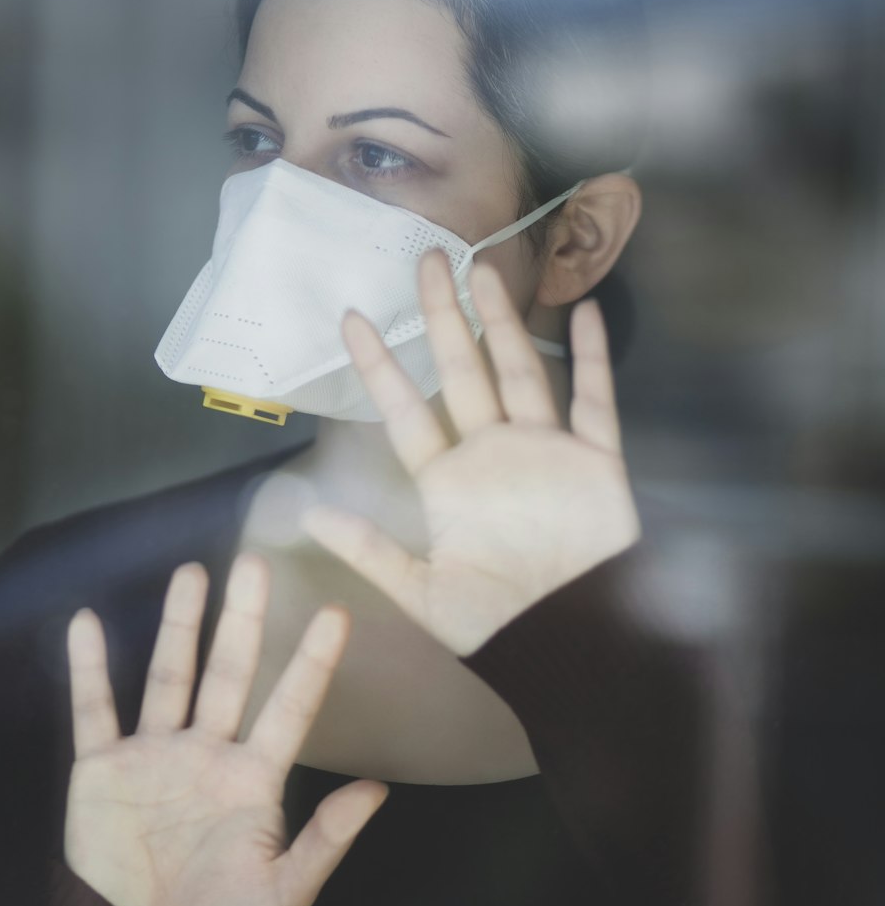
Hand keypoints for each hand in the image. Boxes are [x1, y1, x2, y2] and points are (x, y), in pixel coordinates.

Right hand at [64, 555, 388, 905]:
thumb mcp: (283, 894)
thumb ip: (326, 842)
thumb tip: (378, 790)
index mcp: (253, 780)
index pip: (290, 708)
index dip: (312, 662)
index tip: (337, 614)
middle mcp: (207, 754)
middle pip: (229, 673)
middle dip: (243, 620)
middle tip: (257, 562)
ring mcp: (154, 757)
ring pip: (169, 676)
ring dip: (179, 626)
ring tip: (192, 573)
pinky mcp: (102, 771)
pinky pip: (94, 710)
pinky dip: (88, 669)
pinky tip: (86, 623)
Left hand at [303, 251, 640, 655]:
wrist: (571, 646)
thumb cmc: (499, 625)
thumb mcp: (423, 594)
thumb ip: (372, 551)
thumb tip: (310, 514)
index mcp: (448, 483)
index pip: (406, 412)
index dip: (380, 367)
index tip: (352, 320)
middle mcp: (493, 455)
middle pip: (462, 372)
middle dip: (443, 318)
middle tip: (426, 259)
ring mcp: (546, 452)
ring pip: (520, 373)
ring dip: (503, 323)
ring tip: (482, 271)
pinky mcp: (596, 462)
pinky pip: (594, 402)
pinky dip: (592, 359)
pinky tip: (582, 313)